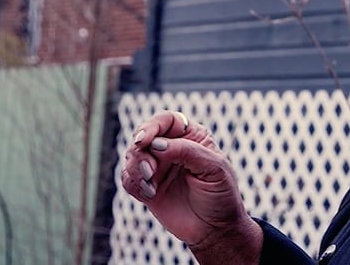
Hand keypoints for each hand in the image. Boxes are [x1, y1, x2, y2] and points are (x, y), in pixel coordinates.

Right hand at [121, 111, 261, 262]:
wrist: (216, 229)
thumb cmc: (221, 195)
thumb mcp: (214, 169)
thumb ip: (187, 152)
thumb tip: (156, 144)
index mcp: (192, 136)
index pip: (166, 120)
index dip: (152, 126)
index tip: (143, 140)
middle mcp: (172, 148)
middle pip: (143, 136)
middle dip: (140, 153)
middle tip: (150, 172)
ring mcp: (158, 167)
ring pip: (131, 157)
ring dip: (136, 169)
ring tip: (151, 186)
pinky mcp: (147, 187)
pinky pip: (128, 179)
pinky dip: (134, 184)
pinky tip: (150, 195)